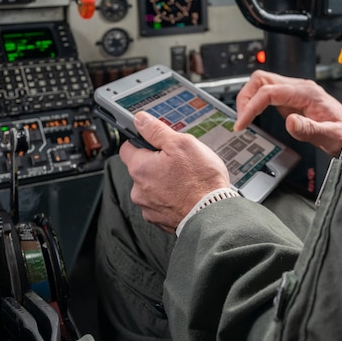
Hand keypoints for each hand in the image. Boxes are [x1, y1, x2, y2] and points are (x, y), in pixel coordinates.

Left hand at [119, 111, 230, 233]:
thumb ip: (157, 130)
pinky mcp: (160, 220)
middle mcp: (139, 190)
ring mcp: (148, 207)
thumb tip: (140, 120)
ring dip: (164, 181)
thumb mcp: (182, 143)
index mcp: (140, 168)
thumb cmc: (201, 181)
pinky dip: (171, 197)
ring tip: (186, 179)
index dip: (141, 141)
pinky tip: (186, 193)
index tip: (154, 141)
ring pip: (152, 186)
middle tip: (179, 161)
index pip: (127, 147)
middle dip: (157, 163)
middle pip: (142, 168)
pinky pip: (161, 203)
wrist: (214, 213)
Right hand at [235, 70, 341, 156]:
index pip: (270, 91)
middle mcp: (299, 87)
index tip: (242, 123)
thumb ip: (310, 129)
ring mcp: (293, 92)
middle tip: (240, 120)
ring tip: (243, 119)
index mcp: (307, 92)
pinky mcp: (290, 99)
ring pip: (262, 83)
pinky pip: (267, 93)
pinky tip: (253, 116)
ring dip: (248, 98)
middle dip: (246, 97)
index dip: (252, 106)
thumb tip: (290, 122)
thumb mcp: (330, 136)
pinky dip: (255, 102)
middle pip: (261, 79)